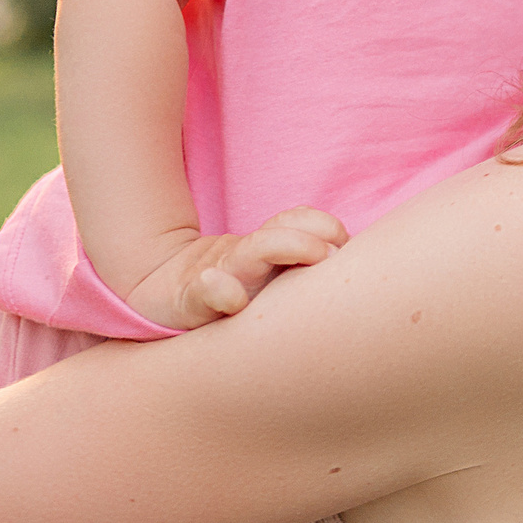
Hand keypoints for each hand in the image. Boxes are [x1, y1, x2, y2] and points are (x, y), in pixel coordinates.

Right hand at [128, 207, 347, 329]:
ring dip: (287, 246)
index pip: (297, 221)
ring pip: (254, 251)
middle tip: (336, 253)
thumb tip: (358, 273)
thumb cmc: (231, 294)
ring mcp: (221, 276)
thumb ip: (306, 270)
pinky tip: (235, 298)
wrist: (163, 299)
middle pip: (281, 230)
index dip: (324, 226)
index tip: (345, 243)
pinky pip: (208, 291)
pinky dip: (220, 289)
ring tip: (316, 255)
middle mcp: (246, 258)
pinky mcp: (193, 300)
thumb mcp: (270, 281)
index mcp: (267, 251)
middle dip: (314, 233)